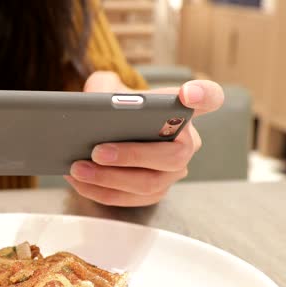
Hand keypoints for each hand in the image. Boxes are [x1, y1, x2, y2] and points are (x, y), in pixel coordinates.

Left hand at [66, 72, 224, 205]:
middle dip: (132, 155)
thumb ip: (102, 87)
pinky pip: (130, 199)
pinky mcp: (154, 193)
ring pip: (148, 183)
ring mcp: (172, 173)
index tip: (188, 95)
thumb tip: (90, 104)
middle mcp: (187, 143)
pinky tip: (78, 181)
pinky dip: (100, 191)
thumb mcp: (108, 89)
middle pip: (172, 155)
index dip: (203, 96)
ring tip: (77, 168)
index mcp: (183, 111)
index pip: (208, 98)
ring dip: (109, 179)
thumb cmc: (116, 109)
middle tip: (98, 151)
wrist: (110, 133)